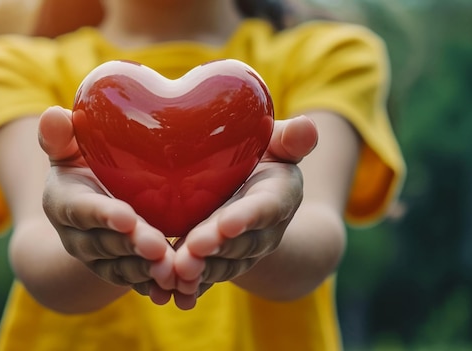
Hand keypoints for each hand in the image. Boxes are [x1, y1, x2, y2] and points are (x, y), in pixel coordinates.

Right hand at [38, 106, 175, 304]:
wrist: (89, 206)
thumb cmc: (82, 165)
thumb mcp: (67, 149)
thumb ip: (59, 136)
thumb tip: (52, 115)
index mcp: (65, 203)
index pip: (82, 210)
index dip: (103, 215)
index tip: (126, 216)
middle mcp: (79, 237)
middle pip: (106, 244)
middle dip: (132, 247)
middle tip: (158, 247)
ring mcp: (100, 259)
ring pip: (124, 268)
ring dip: (148, 272)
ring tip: (174, 271)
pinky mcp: (122, 270)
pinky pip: (139, 282)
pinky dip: (158, 287)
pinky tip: (181, 290)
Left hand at [172, 115, 317, 308]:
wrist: (253, 199)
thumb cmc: (262, 161)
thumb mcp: (278, 147)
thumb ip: (290, 139)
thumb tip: (306, 125)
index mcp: (277, 198)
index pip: (264, 209)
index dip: (247, 217)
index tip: (228, 222)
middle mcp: (261, 233)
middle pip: (239, 244)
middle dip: (216, 249)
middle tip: (192, 252)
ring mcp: (239, 253)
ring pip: (219, 266)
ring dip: (198, 272)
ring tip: (175, 272)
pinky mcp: (217, 264)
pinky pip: (203, 280)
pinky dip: (186, 288)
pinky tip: (164, 294)